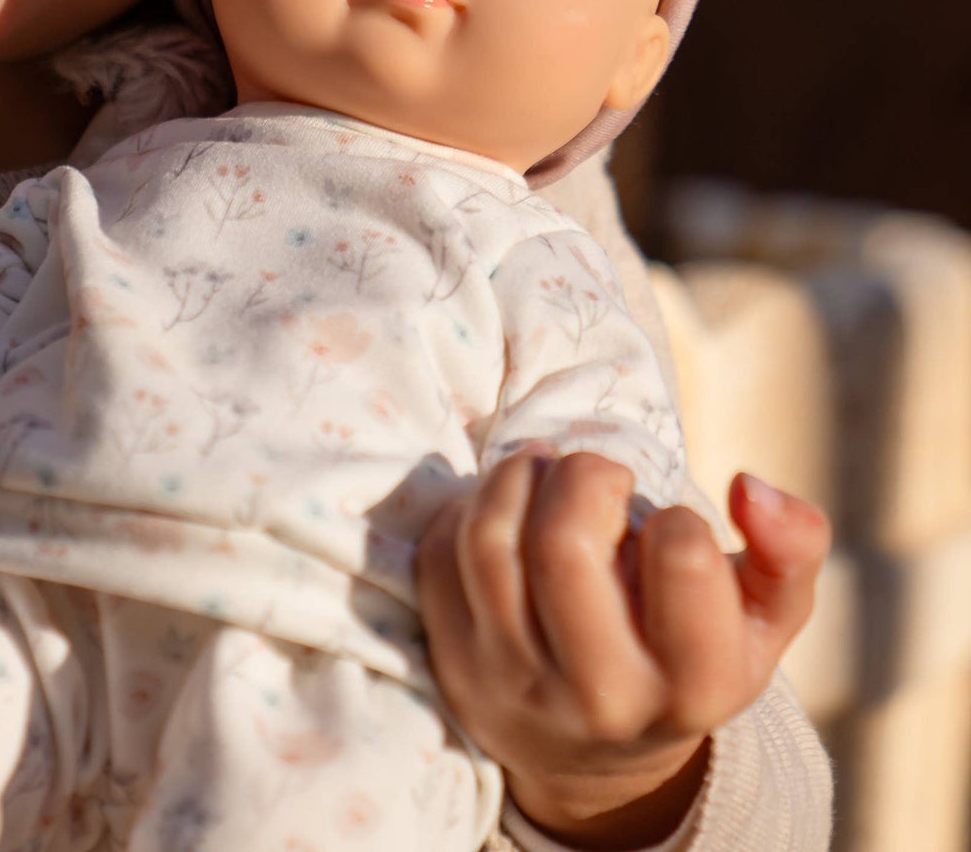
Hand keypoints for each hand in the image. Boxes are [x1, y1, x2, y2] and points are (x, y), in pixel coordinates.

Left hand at [416, 452, 829, 848]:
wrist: (599, 758)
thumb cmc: (690, 658)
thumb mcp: (764, 621)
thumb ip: (788, 551)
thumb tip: (751, 487)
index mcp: (693, 683)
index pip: (681, 556)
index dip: (674, 516)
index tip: (667, 525)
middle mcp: (600, 694)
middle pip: (563, 544)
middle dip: (581, 476)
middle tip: (598, 476)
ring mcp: (514, 681)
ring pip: (488, 541)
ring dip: (515, 476)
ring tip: (545, 469)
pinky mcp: (453, 661)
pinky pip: (440, 555)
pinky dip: (467, 506)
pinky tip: (505, 505)